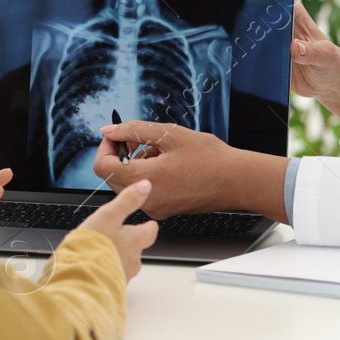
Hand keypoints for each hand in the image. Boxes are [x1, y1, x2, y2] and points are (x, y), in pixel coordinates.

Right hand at [80, 179, 159, 280]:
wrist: (82, 282)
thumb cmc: (94, 248)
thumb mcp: (109, 216)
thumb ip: (127, 201)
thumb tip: (145, 185)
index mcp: (134, 241)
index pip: (150, 232)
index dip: (149, 227)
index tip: (149, 225)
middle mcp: (133, 261)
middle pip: (137, 250)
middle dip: (130, 244)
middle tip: (122, 238)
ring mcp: (122, 277)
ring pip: (124, 265)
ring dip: (116, 259)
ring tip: (103, 254)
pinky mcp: (110, 288)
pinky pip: (111, 278)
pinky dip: (105, 272)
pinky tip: (94, 270)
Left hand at [91, 120, 238, 218]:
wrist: (236, 181)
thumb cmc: (210, 158)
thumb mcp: (170, 134)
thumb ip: (134, 130)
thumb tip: (109, 130)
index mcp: (143, 179)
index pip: (102, 166)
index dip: (106, 146)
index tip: (119, 136)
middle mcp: (145, 199)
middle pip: (113, 176)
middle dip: (122, 154)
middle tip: (141, 139)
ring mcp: (154, 207)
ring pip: (128, 183)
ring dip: (136, 163)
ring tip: (161, 150)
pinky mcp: (164, 210)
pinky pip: (143, 191)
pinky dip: (147, 175)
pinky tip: (167, 163)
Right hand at [182, 0, 339, 100]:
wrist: (330, 82)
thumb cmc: (332, 65)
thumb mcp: (325, 57)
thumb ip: (313, 53)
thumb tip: (296, 49)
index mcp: (288, 10)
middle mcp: (274, 17)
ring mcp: (266, 32)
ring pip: (235, 17)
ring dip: (213, 10)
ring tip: (187, 3)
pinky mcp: (261, 50)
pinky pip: (236, 39)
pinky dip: (219, 35)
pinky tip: (200, 35)